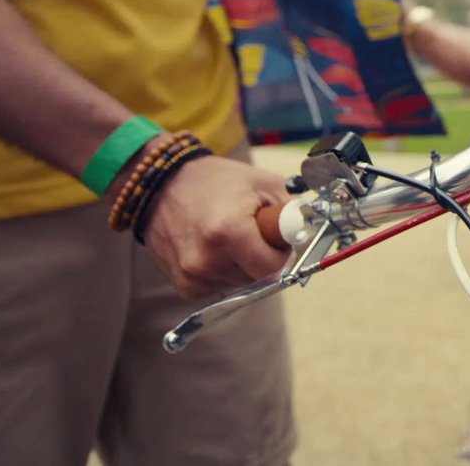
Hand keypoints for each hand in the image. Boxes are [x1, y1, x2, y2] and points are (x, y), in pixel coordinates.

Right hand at [140, 155, 293, 299]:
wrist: (162, 186)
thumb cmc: (214, 181)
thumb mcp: (262, 183)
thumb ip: (292, 210)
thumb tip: (308, 233)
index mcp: (228, 232)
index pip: (273, 267)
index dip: (279, 252)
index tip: (272, 237)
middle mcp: (207, 260)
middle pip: (258, 277)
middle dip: (261, 256)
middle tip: (248, 230)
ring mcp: (193, 276)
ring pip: (241, 284)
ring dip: (242, 265)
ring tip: (226, 235)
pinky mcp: (185, 286)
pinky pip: (221, 287)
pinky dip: (224, 271)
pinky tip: (212, 248)